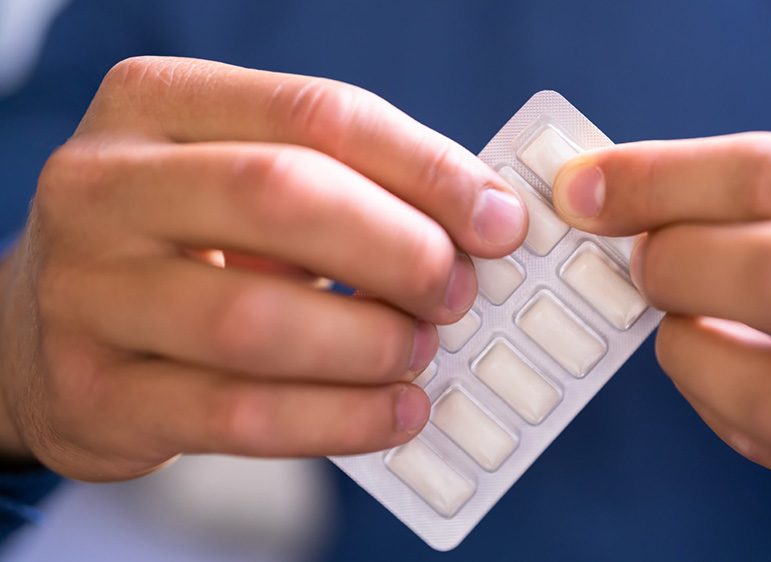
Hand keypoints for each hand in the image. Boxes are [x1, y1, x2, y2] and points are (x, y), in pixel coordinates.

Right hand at [0, 57, 525, 479]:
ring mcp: (85, 291)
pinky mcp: (94, 391)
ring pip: (255, 318)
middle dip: (399, 250)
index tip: (499, 222)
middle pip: (282, 196)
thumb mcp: (244, 179)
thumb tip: (481, 222)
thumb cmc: (182, 242)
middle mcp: (102, 185)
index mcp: (156, 103)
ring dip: (369, 343)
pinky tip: (393, 413)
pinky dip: (338, 419)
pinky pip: (238, 413)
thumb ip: (349, 184)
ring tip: (420, 351)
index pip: (318, 114)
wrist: (47, 329)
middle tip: (458, 291)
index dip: (427, 169)